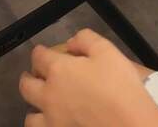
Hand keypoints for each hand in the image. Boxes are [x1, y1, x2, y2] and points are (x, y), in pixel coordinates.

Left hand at [19, 29, 157, 126]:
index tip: (42, 52)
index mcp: (58, 71)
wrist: (130, 125)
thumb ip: (85, 39)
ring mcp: (52, 122)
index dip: (39, 52)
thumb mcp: (107, 51)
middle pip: (26, 86)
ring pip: (30, 117)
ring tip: (42, 105)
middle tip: (35, 76)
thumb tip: (71, 43)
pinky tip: (53, 123)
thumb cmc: (119, 86)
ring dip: (34, 108)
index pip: (39, 57)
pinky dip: (44, 126)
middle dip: (28, 77)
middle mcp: (49, 96)